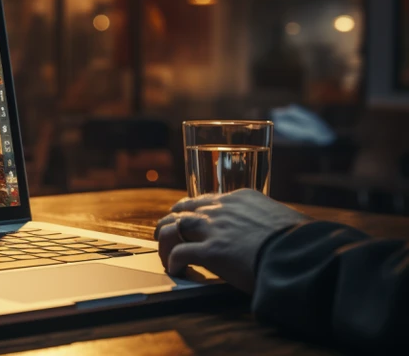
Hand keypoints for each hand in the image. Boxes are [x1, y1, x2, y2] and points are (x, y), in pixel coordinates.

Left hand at [155, 189, 309, 292]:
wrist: (302, 253)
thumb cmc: (302, 240)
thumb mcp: (284, 218)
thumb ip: (269, 221)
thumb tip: (276, 231)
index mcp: (240, 198)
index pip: (205, 200)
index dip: (193, 212)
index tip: (189, 222)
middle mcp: (221, 208)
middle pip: (182, 210)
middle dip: (171, 223)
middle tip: (168, 236)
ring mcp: (213, 228)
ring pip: (172, 228)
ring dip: (165, 243)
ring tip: (166, 255)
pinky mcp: (210, 251)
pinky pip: (179, 253)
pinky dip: (173, 262)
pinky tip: (177, 270)